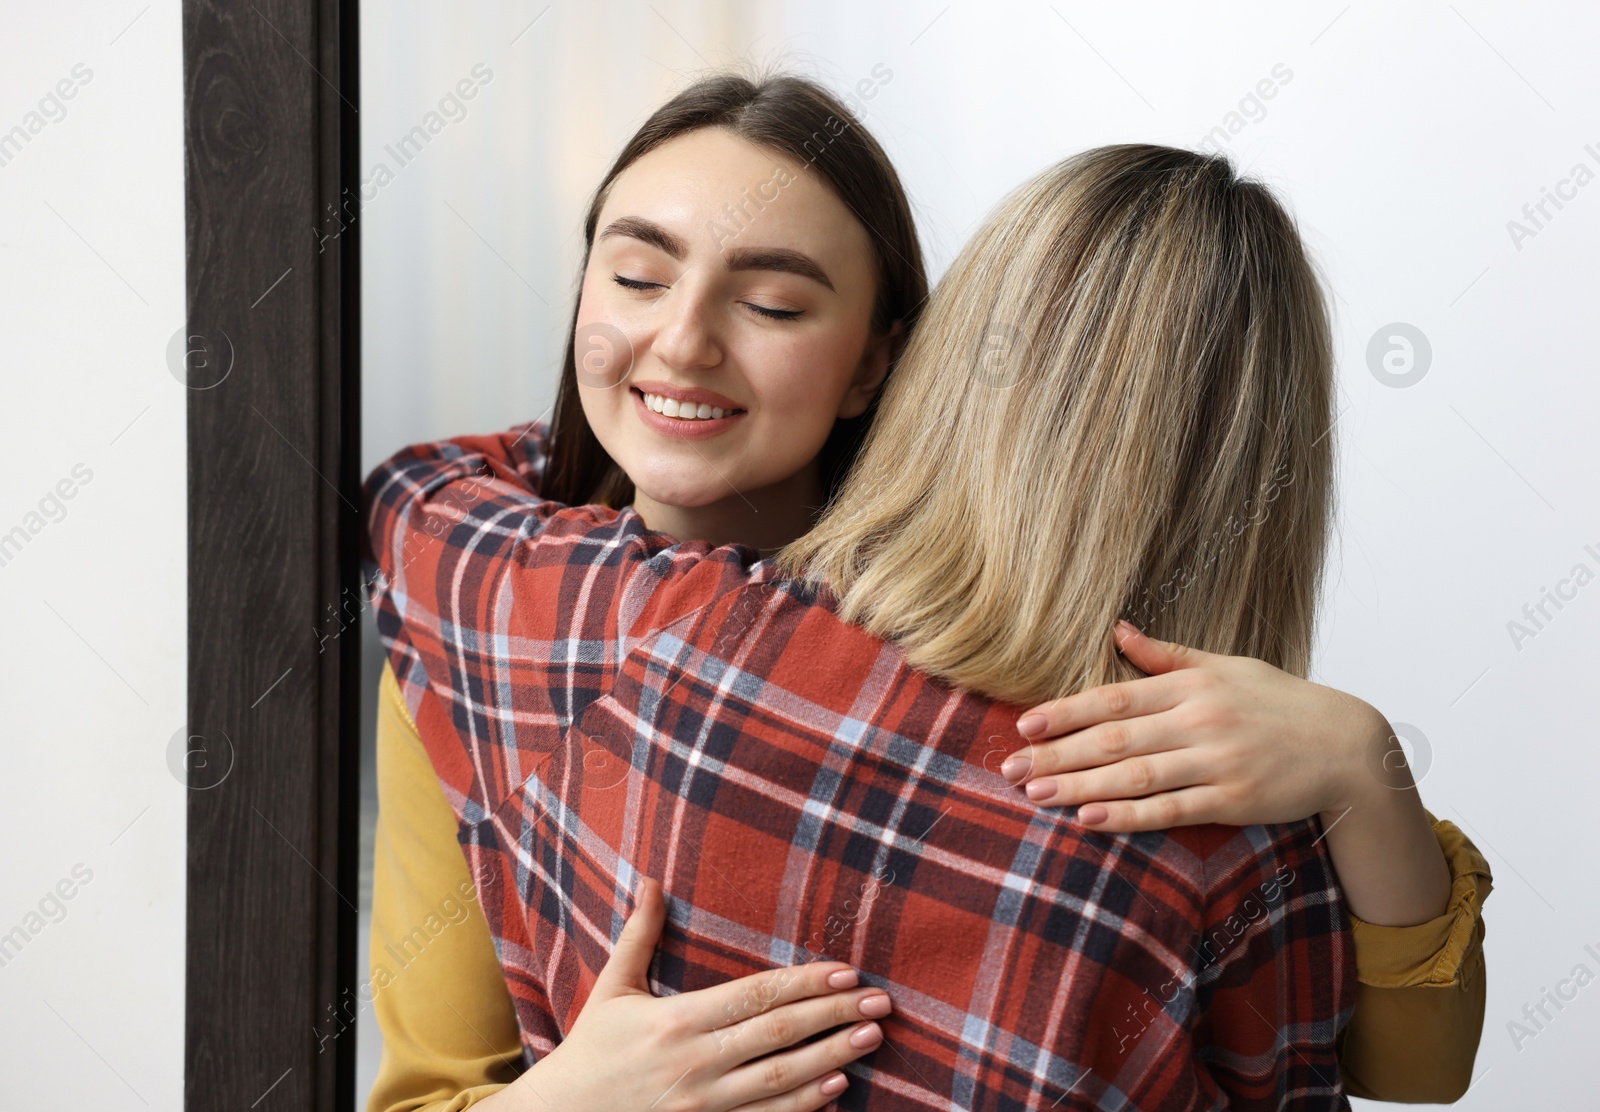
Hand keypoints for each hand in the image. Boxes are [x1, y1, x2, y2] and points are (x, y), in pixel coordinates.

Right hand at [510, 877, 891, 1111]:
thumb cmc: (590, 1051)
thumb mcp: (613, 988)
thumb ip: (640, 935)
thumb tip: (652, 879)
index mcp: (676, 1020)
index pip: (755, 995)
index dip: (805, 983)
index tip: (847, 972)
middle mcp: (693, 1062)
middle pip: (779, 1036)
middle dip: (833, 1017)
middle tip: (880, 1003)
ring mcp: (702, 1106)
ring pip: (779, 1083)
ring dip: (831, 1060)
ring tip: (870, 1039)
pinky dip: (802, 1110)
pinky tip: (836, 1091)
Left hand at [998, 620, 1391, 831]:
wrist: (1348, 746)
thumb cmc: (1279, 704)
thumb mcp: (1225, 667)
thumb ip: (1166, 656)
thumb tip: (1117, 630)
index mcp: (1190, 686)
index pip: (1114, 699)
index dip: (1064, 712)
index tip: (1023, 726)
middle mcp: (1198, 721)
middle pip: (1113, 739)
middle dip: (1056, 755)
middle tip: (1009, 769)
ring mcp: (1215, 762)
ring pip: (1133, 775)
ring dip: (1078, 786)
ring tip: (1035, 795)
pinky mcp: (1232, 800)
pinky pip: (1170, 809)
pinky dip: (1128, 815)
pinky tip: (1089, 819)